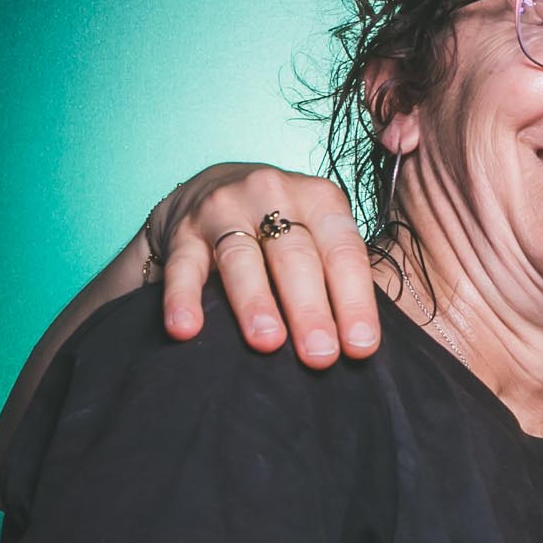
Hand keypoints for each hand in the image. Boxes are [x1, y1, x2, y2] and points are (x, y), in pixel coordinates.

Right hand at [149, 163, 377, 366]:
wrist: (212, 188)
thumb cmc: (282, 225)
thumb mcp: (317, 232)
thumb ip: (337, 276)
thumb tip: (359, 342)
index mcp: (319, 199)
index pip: (344, 252)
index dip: (355, 300)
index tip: (360, 345)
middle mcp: (273, 195)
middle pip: (296, 257)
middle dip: (310, 309)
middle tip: (320, 355)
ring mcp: (224, 209)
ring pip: (241, 259)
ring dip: (256, 302)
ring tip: (267, 343)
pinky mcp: (182, 231)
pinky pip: (182, 266)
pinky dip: (182, 298)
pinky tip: (186, 328)